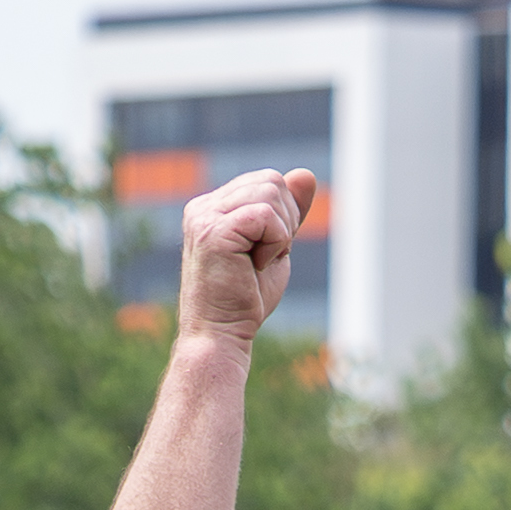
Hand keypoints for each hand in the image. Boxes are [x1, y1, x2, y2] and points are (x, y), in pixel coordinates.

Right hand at [181, 168, 316, 346]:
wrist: (221, 336)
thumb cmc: (246, 300)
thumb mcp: (275, 247)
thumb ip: (288, 213)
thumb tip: (307, 174)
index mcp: (212, 207)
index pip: (265, 181)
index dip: (283, 215)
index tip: (267, 251)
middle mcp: (203, 206)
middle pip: (271, 180)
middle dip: (285, 221)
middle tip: (264, 258)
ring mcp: (204, 216)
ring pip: (270, 192)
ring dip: (280, 233)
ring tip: (256, 262)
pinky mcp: (213, 231)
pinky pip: (265, 216)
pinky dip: (275, 242)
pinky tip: (256, 265)